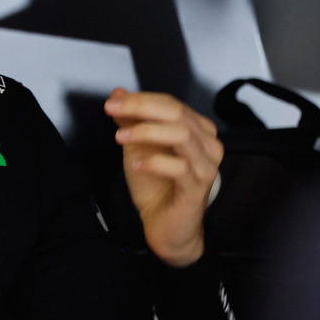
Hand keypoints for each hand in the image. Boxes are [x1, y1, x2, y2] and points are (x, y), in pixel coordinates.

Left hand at [104, 88, 222, 266]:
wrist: (163, 225)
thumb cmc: (155, 184)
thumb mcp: (137, 146)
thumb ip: (130, 120)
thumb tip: (117, 94)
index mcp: (197, 130)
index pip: (171, 103)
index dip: (140, 99)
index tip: (111, 103)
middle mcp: (208, 145)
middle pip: (177, 113)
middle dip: (140, 108)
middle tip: (112, 111)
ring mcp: (206, 167)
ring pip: (181, 135)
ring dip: (146, 131)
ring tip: (120, 138)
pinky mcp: (198, 189)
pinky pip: (179, 168)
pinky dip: (153, 162)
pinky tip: (136, 166)